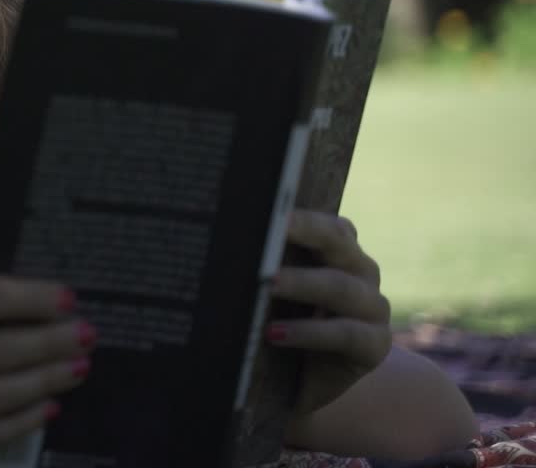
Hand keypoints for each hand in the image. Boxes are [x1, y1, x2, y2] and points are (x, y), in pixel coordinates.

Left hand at [268, 210, 392, 417]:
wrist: (309, 385)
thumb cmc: (283, 325)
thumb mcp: (273, 294)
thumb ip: (263, 267)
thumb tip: (218, 242)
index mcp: (339, 251)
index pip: (325, 222)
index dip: (299, 214)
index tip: (267, 206)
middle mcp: (361, 271)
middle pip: (338, 241)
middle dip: (303, 231)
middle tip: (267, 233)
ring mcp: (373, 307)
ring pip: (340, 286)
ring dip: (301, 283)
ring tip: (266, 285)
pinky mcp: (375, 345)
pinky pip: (345, 333)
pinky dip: (308, 332)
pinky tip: (274, 334)